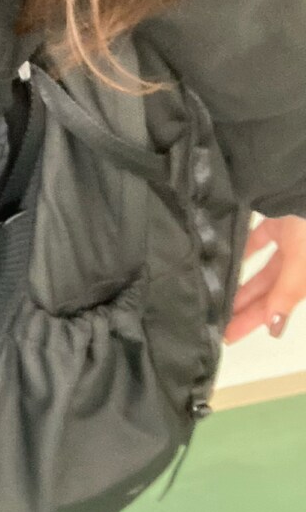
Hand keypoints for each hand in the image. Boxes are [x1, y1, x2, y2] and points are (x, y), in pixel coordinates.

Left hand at [223, 214, 305, 343]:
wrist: (305, 174)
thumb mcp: (304, 258)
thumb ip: (289, 290)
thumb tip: (275, 327)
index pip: (279, 303)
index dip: (256, 320)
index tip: (227, 337)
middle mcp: (303, 257)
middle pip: (269, 288)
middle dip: (245, 306)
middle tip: (215, 321)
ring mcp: (292, 236)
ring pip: (263, 266)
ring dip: (242, 281)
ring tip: (215, 293)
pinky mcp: (279, 216)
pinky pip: (258, 237)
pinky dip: (242, 247)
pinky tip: (222, 257)